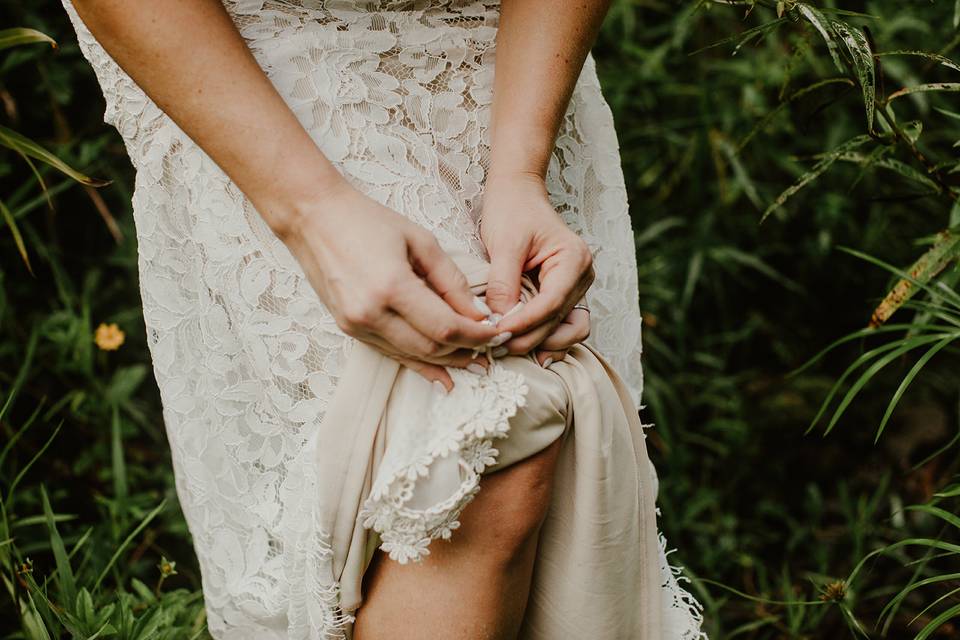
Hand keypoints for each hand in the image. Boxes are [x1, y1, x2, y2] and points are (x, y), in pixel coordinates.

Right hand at [282, 180, 501, 388]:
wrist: (313, 218)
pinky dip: (419, 363)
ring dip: (445, 363)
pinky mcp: (348, 329)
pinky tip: (441, 374)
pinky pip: (391, 353)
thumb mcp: (420, 241)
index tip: (497, 334)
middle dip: (466, 351)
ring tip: (474, 363)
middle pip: (430, 348)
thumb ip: (452, 281)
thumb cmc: (368, 221)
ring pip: (412, 356)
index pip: (445, 327)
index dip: (476, 335)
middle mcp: (370, 314)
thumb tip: (478, 314)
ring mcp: (355, 325)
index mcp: (391, 287)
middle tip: (492, 349)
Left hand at [480, 173, 593, 361]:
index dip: (525, 322)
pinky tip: (521, 347)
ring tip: (507, 350)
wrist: (518, 195)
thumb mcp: (505, 244)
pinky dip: (544, 339)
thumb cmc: (512, 211)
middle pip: (560, 321)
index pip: (551, 302)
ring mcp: (576, 288)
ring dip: (540, 344)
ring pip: (566, 330)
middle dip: (529, 338)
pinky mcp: (563, 295)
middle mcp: (582, 276)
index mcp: (574, 259)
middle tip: (495, 347)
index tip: (497, 332)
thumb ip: (504, 283)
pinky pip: (560, 325)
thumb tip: (499, 321)